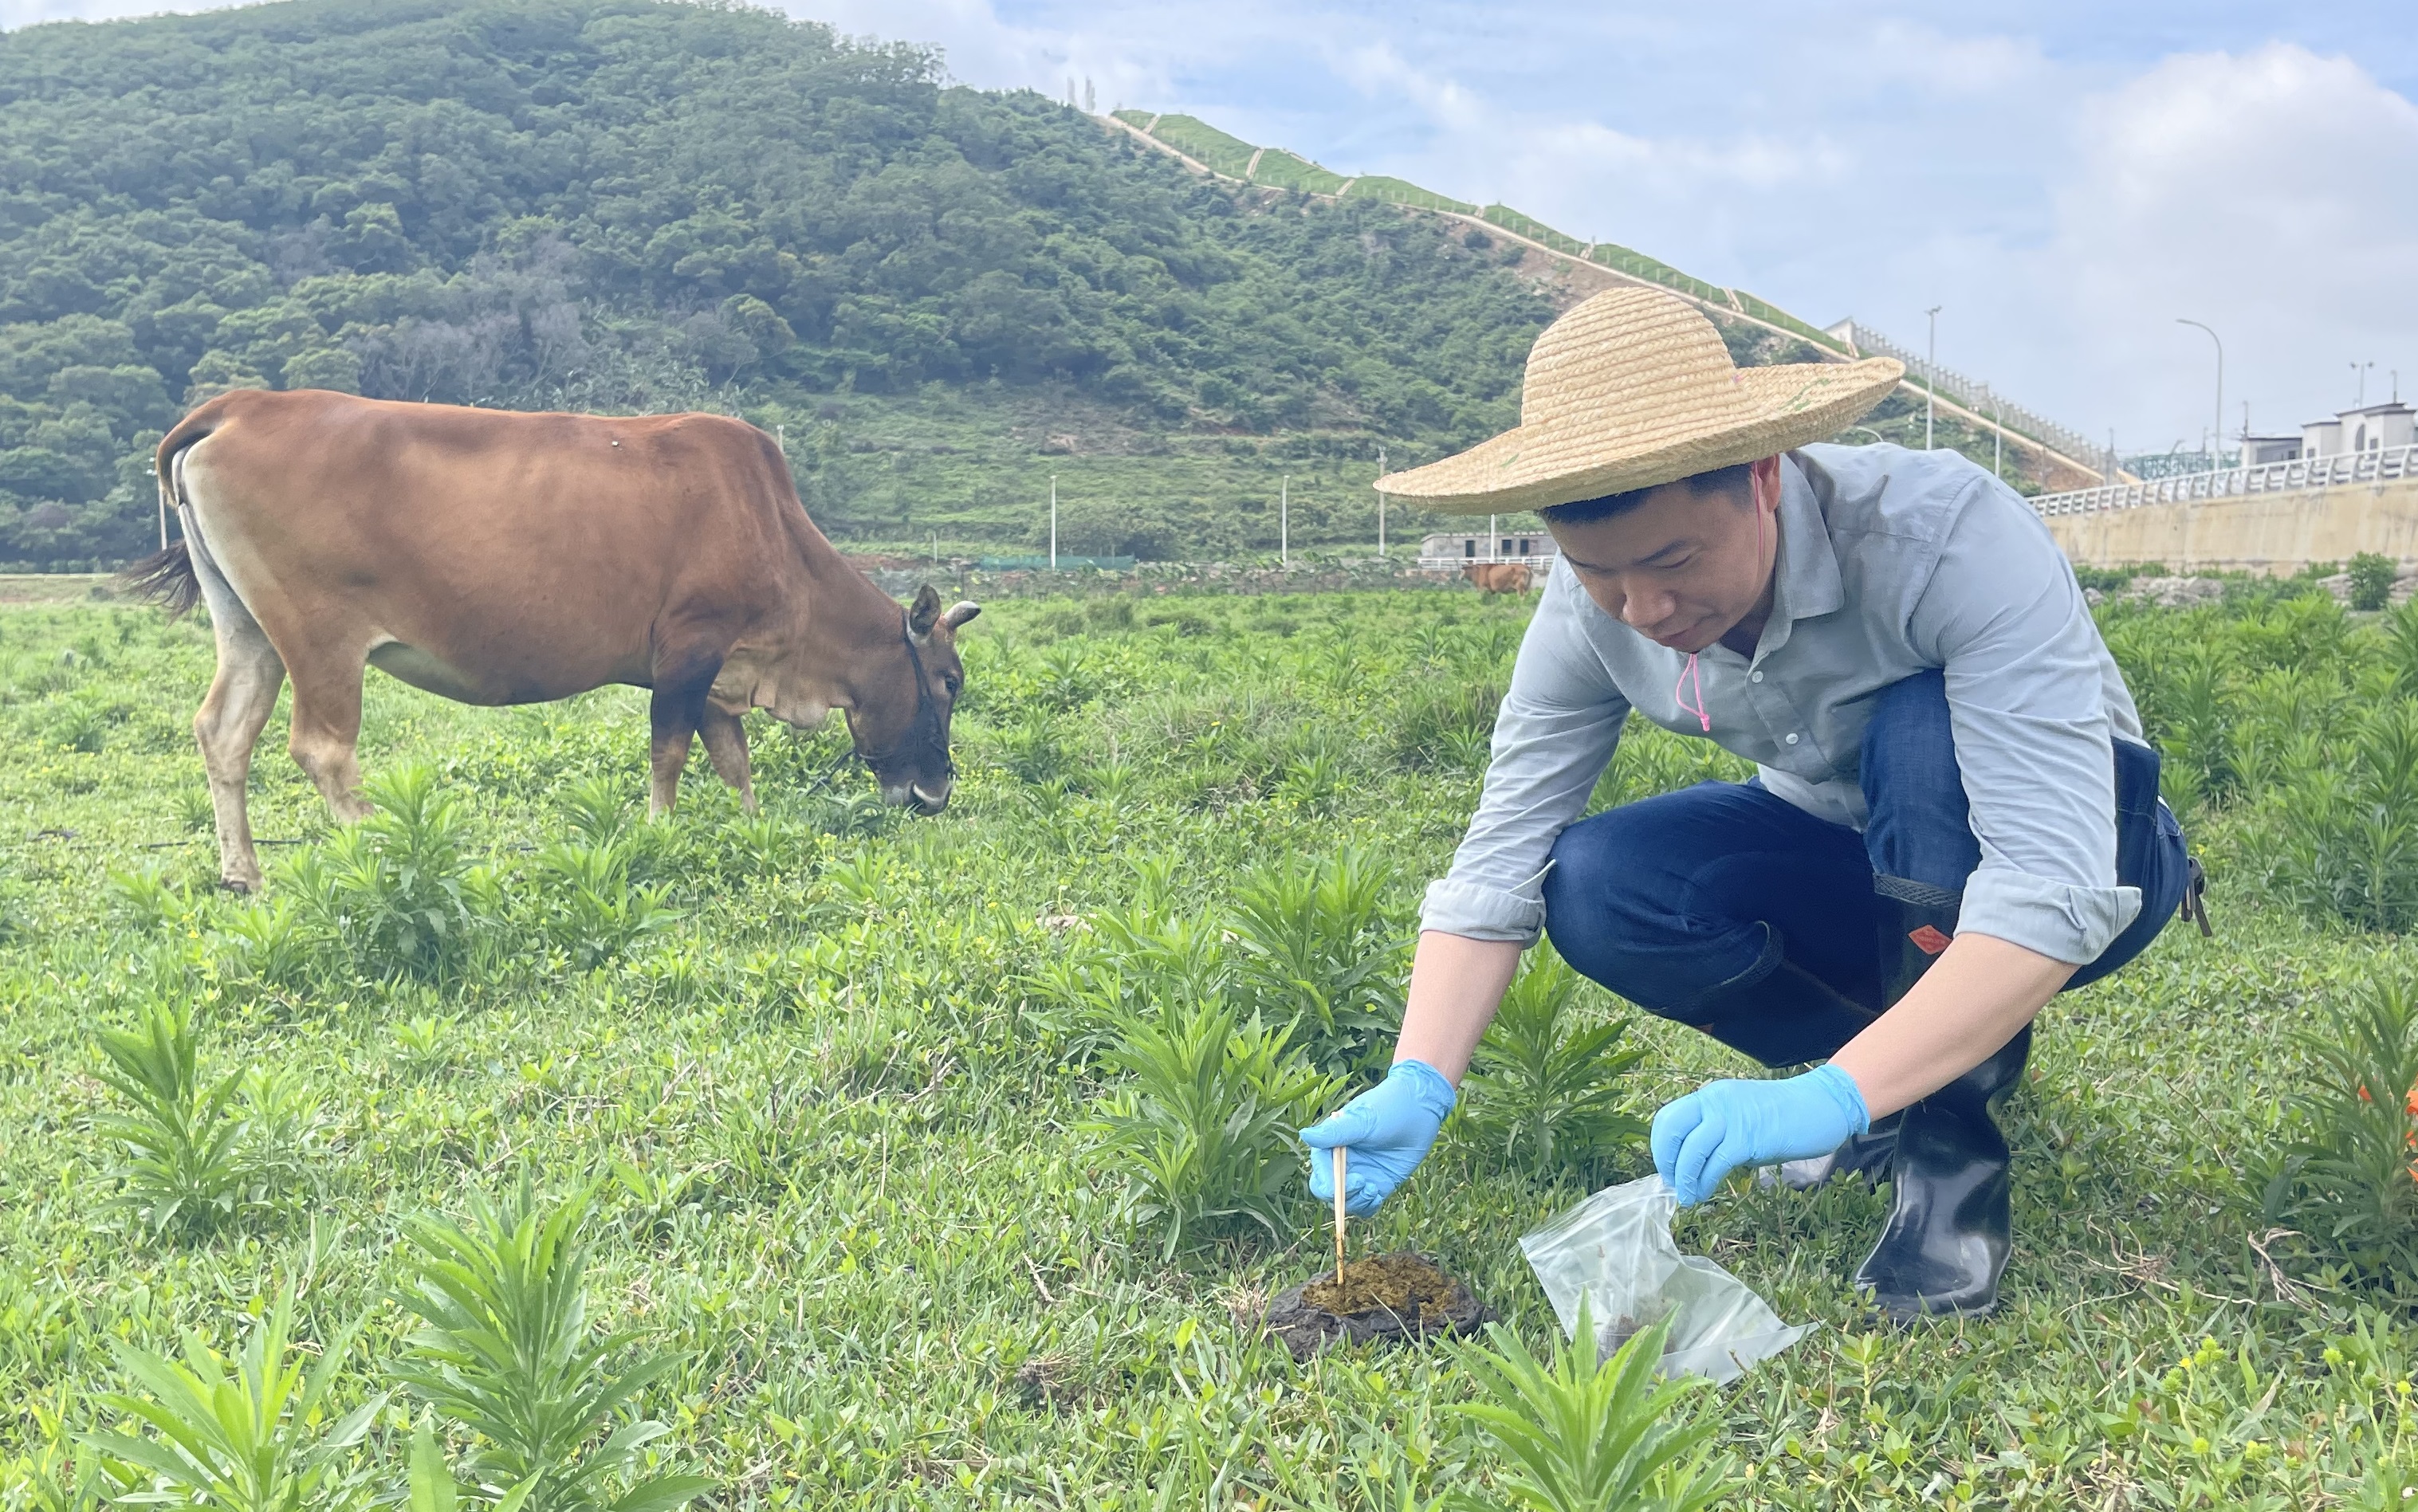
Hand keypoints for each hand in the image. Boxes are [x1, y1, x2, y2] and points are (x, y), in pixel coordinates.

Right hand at [1301, 1060, 1456, 1216]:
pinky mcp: (1377, 1184)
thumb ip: (1335, 1132)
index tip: (1351, 1179)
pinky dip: (1368, 1206)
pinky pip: (1365, 1206)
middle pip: (1328, 1192)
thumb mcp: (1363, 1120)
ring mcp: (1359, 1174)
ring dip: (1357, 1202)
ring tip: (1373, 1188)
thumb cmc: (1388, 1107)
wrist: (1420, 1108)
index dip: (1330, 1183)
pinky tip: (1378, 1194)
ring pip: (1347, 1202)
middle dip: (1342, 1196)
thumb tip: (1304, 1134)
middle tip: (1363, 1184)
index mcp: (1331, 1145)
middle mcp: (1342, 1163)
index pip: (1321, 1172)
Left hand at [1651, 1063, 1869, 1206]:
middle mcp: (1715, 1102)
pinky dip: (1704, 1182)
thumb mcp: (1741, 1119)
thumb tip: (1693, 1164)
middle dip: (1666, 1160)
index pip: (1668, 1117)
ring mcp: (1731, 1118)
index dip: (1661, 1146)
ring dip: (1685, 1178)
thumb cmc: (1784, 1117)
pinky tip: (1704, 1193)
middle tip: (1673, 1184)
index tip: (1667, 1169)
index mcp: (1711, 1097)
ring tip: (1688, 1197)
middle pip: (1671, 1129)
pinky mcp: (1748, 1138)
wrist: (1822, 1106)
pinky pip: (1716, 1163)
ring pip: (1691, 1149)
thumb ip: (1717, 1134)